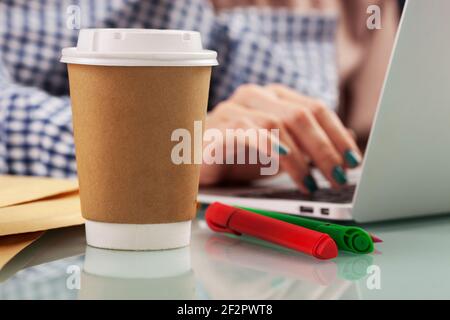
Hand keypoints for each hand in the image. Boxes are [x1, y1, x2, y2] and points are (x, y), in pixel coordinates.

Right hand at [200, 84, 361, 192]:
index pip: (315, 109)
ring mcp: (234, 108)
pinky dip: (267, 146)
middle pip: (300, 115)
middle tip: (337, 176)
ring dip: (298, 157)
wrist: (196, 164)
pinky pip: (246, 132)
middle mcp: (256, 96)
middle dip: (324, 148)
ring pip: (276, 124)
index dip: (337, 135)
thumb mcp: (281, 152)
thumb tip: (349, 140)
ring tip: (310, 183)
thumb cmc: (239, 157)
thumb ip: (309, 143)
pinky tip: (281, 161)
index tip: (352, 160)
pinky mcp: (217, 127)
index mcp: (274, 97)